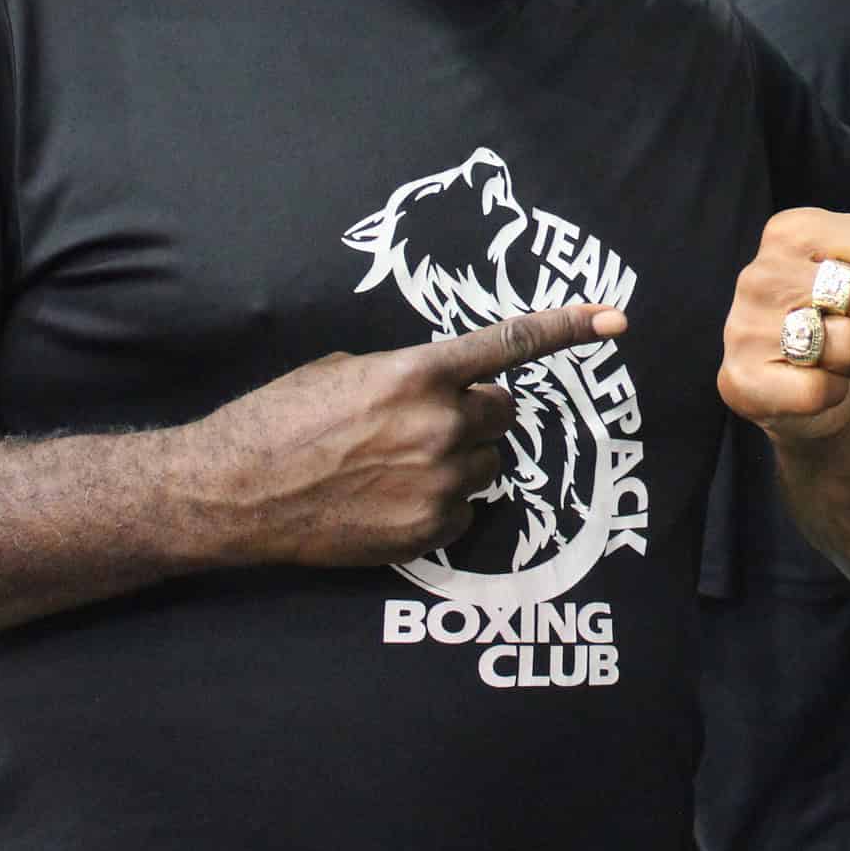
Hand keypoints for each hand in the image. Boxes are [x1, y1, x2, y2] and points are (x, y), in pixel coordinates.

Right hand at [197, 304, 625, 566]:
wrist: (234, 492)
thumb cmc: (279, 418)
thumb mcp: (345, 371)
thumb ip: (408, 375)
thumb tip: (440, 386)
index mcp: (418, 373)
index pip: (510, 345)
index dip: (568, 328)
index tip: (615, 319)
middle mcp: (439, 425)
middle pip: (502, 413)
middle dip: (475, 413)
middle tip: (423, 423)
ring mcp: (437, 482)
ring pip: (488, 462)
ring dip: (458, 459)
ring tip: (396, 464)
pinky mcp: (428, 531)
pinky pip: (466, 511)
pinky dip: (440, 505)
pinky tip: (390, 499)